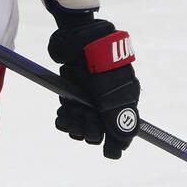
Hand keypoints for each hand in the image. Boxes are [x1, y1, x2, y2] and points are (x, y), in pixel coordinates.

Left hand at [45, 0, 139, 159]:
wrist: (76, 35)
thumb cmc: (99, 60)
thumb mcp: (111, 89)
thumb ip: (118, 116)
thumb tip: (123, 144)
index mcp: (124, 100)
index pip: (122, 133)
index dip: (114, 144)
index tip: (107, 151)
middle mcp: (106, 103)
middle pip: (99, 133)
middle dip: (89, 129)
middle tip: (82, 117)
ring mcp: (88, 100)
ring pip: (82, 128)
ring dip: (74, 124)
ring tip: (69, 112)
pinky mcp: (72, 96)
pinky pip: (68, 118)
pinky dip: (64, 120)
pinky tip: (62, 114)